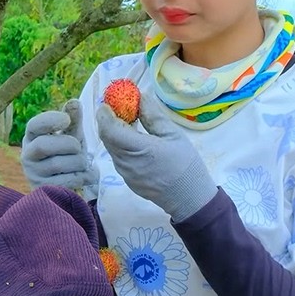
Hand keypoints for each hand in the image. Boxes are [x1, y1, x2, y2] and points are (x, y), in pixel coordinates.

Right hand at [20, 99, 98, 195]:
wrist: (66, 183)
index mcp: (32, 136)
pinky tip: (87, 175)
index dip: (49, 120)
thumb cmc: (67, 154)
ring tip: (85, 163)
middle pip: (44, 146)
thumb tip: (74, 102)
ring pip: (57, 164)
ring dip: (79, 162)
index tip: (66, 120)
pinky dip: (82, 176)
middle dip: (69, 145)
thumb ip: (73, 119)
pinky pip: (66, 181)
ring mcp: (33, 174)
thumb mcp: (71, 135)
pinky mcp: (43, 190)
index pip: (34, 125)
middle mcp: (27, 155)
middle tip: (79, 148)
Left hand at [95, 91, 216, 221]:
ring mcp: (124, 173)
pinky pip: (118, 157)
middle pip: (107, 137)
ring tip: (127, 121)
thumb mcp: (173, 135)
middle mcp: (125, 162)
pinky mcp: (127, 179)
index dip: (105, 114)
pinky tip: (132, 139)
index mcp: (137, 149)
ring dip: (114, 132)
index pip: (109, 129)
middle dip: (108, 120)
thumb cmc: (185, 164)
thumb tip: (141, 98)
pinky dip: (120, 145)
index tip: (107, 102)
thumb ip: (154, 116)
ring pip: (111, 148)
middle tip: (117, 107)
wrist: (189, 198)